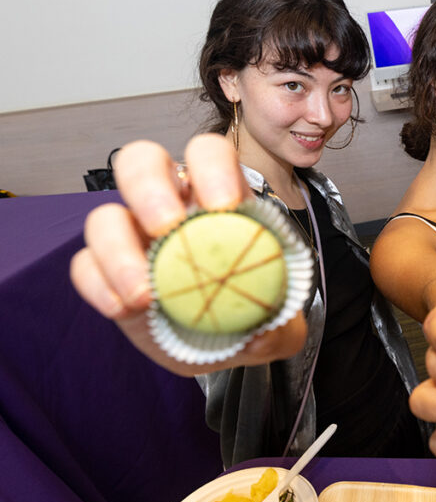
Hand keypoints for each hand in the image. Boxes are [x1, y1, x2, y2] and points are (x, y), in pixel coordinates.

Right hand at [69, 134, 306, 374]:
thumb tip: (265, 333)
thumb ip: (282, 328)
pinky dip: (100, 286)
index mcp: (218, 198)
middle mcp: (169, 206)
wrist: (226, 347)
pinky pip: (86, 266)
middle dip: (150, 186)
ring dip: (117, 248)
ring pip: (103, 215)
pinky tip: (126, 310)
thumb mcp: (282, 325)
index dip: (214, 168)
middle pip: (141, 162)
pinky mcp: (105, 274)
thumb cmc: (255, 314)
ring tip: (144, 293)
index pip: (209, 154)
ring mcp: (131, 237)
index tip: (225, 206)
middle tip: (168, 227)